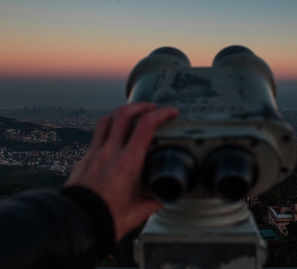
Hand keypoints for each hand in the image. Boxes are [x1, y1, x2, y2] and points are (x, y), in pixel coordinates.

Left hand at [65, 103, 178, 239]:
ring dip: (123, 112)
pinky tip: (117, 137)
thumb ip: (155, 201)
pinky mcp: (85, 158)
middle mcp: (110, 153)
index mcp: (128, 164)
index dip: (162, 114)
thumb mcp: (139, 211)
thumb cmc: (107, 219)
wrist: (77, 224)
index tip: (171, 112)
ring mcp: (95, 153)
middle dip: (142, 105)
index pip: (146, 126)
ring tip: (134, 115)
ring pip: (108, 119)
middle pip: (124, 113)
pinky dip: (110, 128)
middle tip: (153, 108)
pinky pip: (98, 134)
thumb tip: (163, 196)